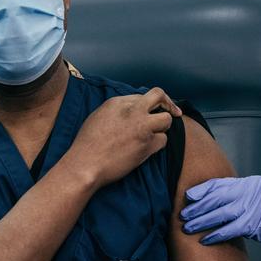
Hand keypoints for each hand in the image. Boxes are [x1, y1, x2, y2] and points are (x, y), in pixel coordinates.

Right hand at [67, 87, 181, 187]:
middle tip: (174, 112)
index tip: (154, 110)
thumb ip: (118, 109)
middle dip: (168, 104)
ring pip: (167, 120)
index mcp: (118, 102)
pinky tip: (147, 149)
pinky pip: (163, 141)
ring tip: (153, 135)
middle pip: (159, 96)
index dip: (149, 105)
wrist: (86, 164)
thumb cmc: (88, 144)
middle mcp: (133, 111)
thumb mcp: (99, 116)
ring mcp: (142, 127)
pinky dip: (158, 145)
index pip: (143, 96)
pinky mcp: (147, 145)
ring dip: (163, 128)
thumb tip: (133, 108)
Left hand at [181, 176, 260, 247]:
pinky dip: (215, 235)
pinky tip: (205, 239)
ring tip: (187, 228)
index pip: (219, 184)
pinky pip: (229, 229)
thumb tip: (225, 199)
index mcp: (249, 183)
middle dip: (197, 206)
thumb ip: (244, 192)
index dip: (202, 190)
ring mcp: (250, 207)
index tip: (188, 196)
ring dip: (201, 221)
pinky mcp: (254, 224)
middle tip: (183, 214)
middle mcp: (248, 192)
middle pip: (215, 198)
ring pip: (218, 213)